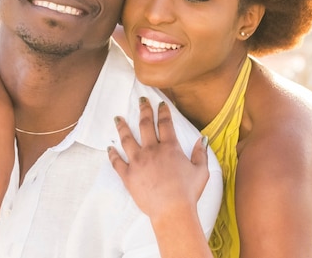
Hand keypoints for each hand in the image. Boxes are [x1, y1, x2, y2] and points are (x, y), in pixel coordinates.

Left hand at [108, 97, 208, 220]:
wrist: (172, 211)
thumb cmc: (188, 193)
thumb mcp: (201, 171)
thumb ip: (200, 153)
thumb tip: (202, 140)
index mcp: (170, 148)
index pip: (165, 123)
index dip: (163, 111)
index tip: (160, 103)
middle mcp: (152, 150)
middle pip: (145, 124)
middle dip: (143, 110)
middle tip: (141, 101)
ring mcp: (138, 161)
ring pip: (127, 139)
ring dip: (122, 127)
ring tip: (117, 118)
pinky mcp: (128, 175)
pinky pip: (117, 161)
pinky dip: (112, 154)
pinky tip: (109, 147)